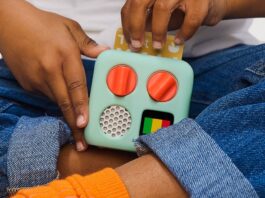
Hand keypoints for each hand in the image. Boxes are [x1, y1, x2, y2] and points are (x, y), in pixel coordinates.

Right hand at [0, 0, 107, 150]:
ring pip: (56, 101)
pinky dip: (55, 98)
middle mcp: (50, 69)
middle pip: (64, 102)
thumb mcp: (69, 27)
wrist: (9, 23)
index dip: (81, 106)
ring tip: (76, 123)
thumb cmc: (42, 23)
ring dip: (66, 112)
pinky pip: (46, 95)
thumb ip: (88, 43)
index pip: (76, 86)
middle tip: (81, 142)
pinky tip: (58, 91)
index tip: (84, 123)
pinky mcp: (28, 83)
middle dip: (74, 124)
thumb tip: (105, 53)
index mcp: (65, 54)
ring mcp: (36, 78)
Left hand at [121, 0, 226, 49]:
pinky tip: (179, 41)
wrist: (213, 1)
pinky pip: (190, 19)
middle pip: (140, 2)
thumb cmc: (183, 8)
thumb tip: (132, 39)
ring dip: (158, 31)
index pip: (131, 4)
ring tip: (158, 45)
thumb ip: (147, 20)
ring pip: (162, 8)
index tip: (129, 41)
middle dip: (136, 26)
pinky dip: (184, 33)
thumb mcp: (160, 13)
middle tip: (137, 45)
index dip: (127, 24)